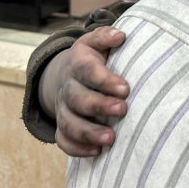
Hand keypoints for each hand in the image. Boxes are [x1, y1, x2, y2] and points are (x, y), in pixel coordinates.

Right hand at [41, 26, 129, 155]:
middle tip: (122, 110)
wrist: (69, 71)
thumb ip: (105, 36)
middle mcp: (67, 86)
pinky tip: (97, 152)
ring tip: (111, 139)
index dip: (104, 80)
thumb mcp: (96, 41)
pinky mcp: (63, 124)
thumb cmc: (94, 56)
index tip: (125, 88)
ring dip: (89, 132)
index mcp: (77, 63)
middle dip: (99, 106)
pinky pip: (63, 139)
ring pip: (68, 122)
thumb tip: (120, 35)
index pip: (87, 70)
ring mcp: (62, 107)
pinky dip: (77, 148)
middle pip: (77, 98)